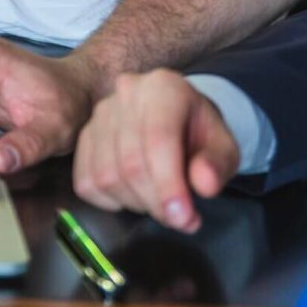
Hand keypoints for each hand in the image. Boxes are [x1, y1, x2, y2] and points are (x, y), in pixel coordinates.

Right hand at [72, 69, 239, 233]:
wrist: (177, 117)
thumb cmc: (199, 133)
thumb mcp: (223, 146)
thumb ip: (218, 164)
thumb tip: (204, 183)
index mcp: (164, 87)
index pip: (159, 139)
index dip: (169, 185)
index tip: (184, 218)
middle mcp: (127, 93)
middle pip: (131, 162)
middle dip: (156, 202)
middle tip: (179, 218)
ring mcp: (100, 113)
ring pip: (107, 176)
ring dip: (136, 203)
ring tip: (159, 199)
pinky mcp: (84, 136)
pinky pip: (86, 183)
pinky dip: (110, 201)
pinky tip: (134, 193)